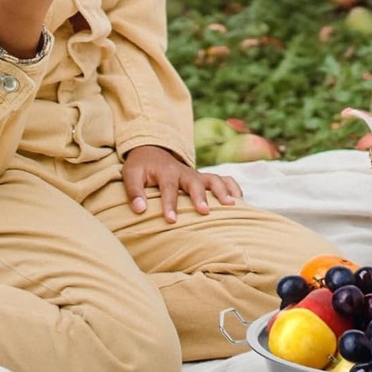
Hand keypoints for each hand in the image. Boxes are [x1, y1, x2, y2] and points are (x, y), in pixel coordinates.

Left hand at [123, 145, 241, 220]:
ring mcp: (197, 174)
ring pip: (214, 179)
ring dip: (223, 191)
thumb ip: (134, 191)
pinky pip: (224, 179)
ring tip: (232, 206)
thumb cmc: (142, 167)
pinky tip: (241, 202)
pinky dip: (233, 187)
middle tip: (205, 212)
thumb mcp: (131, 174)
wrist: (153, 151)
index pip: (169, 188)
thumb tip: (139, 209)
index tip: (171, 220)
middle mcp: (185, 172)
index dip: (170, 204)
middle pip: (195, 183)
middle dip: (201, 197)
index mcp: (166, 172)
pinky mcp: (205, 178)